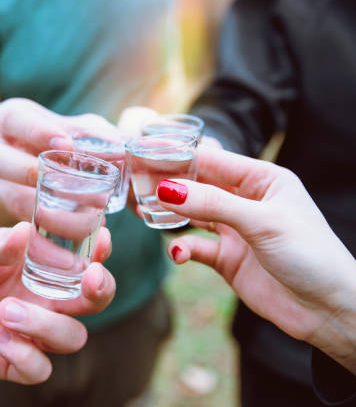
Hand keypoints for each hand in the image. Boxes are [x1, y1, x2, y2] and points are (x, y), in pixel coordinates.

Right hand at [0, 98, 113, 220]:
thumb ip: (102, 136)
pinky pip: (25, 223)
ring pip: (9, 198)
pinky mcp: (13, 211)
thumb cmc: (71, 138)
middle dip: (26, 171)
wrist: (54, 164)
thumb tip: (124, 148)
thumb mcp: (83, 129)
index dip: (35, 130)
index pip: (13, 118)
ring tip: (83, 218)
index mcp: (11, 119)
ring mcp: (0, 183)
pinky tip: (77, 236)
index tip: (65, 143)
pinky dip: (51, 230)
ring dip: (45, 210)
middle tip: (65, 180)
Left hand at [0, 222, 115, 383]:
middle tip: (87, 280)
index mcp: (42, 266)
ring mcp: (30, 330)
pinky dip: (24, 355)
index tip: (102, 240)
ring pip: (71, 338)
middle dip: (99, 292)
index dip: (101, 254)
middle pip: (94, 303)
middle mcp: (44, 298)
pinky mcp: (9, 360)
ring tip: (5, 310)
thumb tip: (23, 231)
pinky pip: (38, 369)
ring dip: (46, 326)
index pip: (85, 262)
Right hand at [159, 146, 355, 372]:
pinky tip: (178, 255)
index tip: (147, 155)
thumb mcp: (261, 222)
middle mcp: (246, 201)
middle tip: (138, 184)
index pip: (214, 161)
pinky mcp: (227, 258)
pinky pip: (196, 247)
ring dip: (171, 215)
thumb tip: (167, 189)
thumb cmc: (310, 255)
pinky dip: (183, 249)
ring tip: (144, 213)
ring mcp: (235, 230)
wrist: (327, 310)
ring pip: (193, 214)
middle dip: (170, 186)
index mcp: (263, 180)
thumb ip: (213, 204)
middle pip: (199, 186)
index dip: (180, 157)